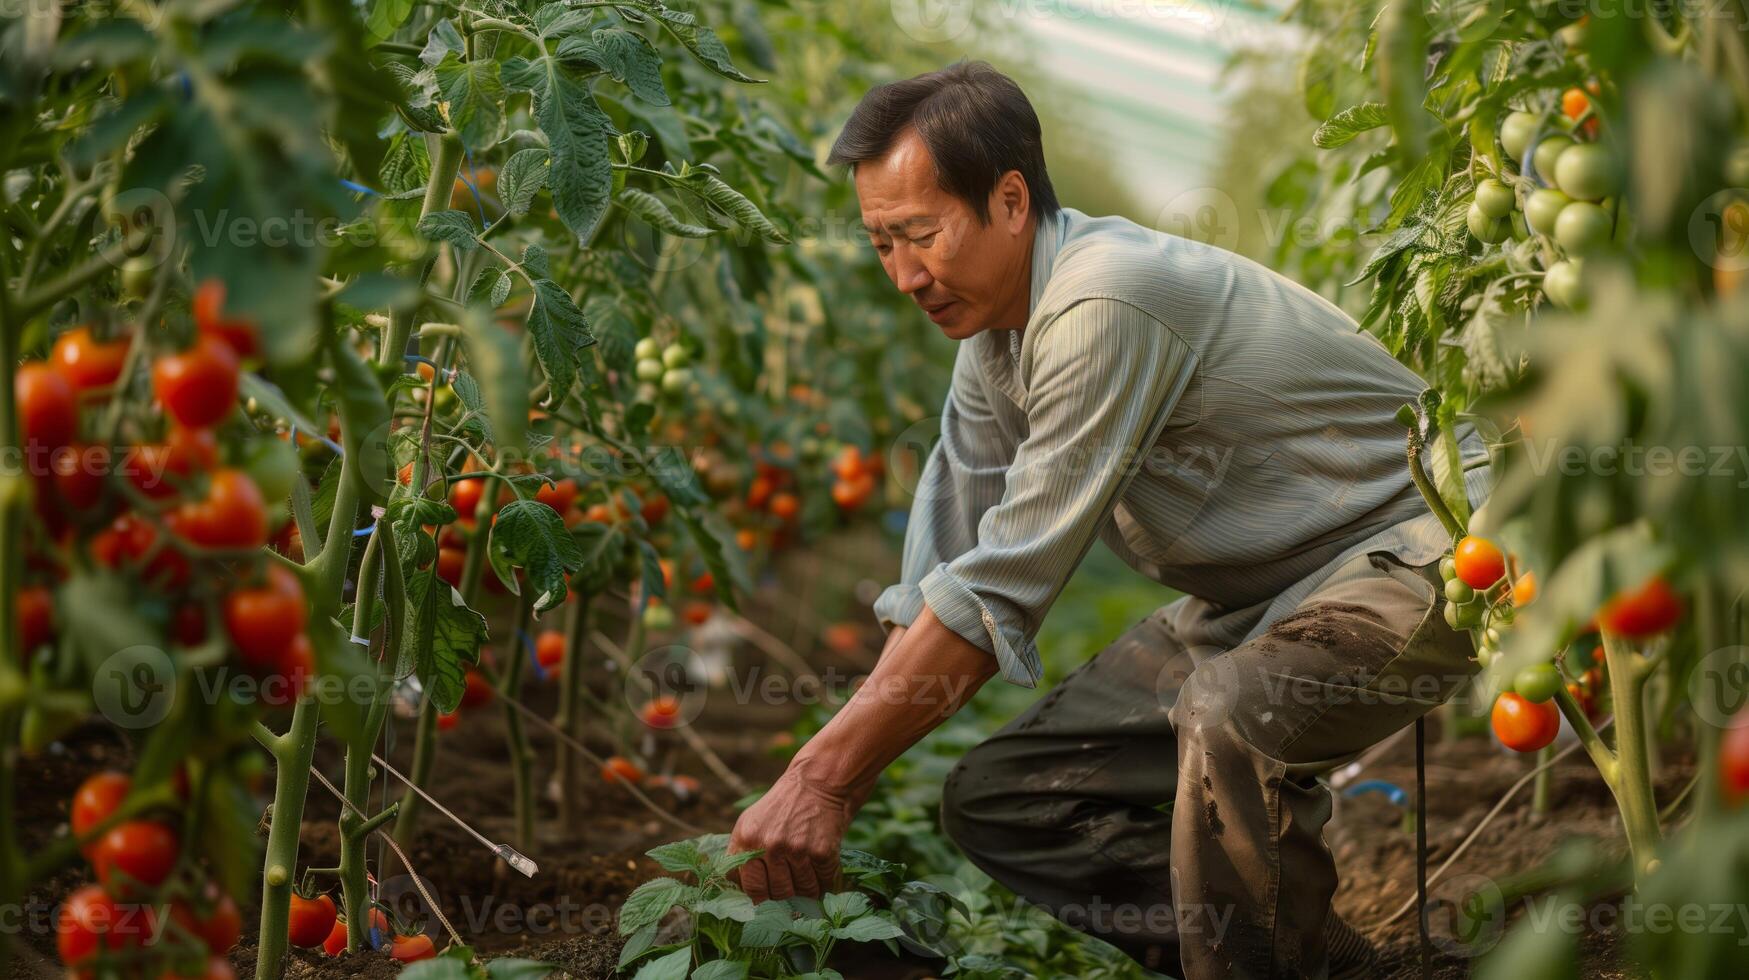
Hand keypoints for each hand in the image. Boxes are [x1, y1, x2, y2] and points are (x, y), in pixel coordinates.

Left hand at [728, 757, 853, 901]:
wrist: (816, 783)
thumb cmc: (781, 807)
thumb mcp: (751, 823)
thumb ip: (740, 856)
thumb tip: (737, 893)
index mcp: (746, 839)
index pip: (748, 888)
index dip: (759, 897)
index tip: (767, 898)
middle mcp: (768, 845)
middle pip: (776, 893)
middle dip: (785, 896)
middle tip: (791, 889)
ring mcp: (796, 849)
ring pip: (801, 892)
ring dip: (807, 891)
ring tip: (809, 879)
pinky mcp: (820, 852)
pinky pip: (823, 884)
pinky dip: (825, 884)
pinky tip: (822, 873)